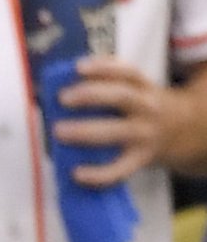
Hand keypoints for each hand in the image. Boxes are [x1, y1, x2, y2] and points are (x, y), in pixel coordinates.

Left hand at [51, 56, 206, 185]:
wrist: (183, 130)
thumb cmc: (141, 108)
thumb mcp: (135, 89)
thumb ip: (105, 85)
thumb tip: (57, 86)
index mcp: (143, 88)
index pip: (128, 72)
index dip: (103, 68)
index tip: (78, 67)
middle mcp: (147, 108)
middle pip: (122, 97)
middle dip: (90, 96)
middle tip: (62, 98)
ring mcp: (145, 134)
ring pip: (118, 132)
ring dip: (86, 132)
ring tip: (59, 131)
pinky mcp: (141, 159)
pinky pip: (120, 169)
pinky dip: (98, 174)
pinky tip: (76, 173)